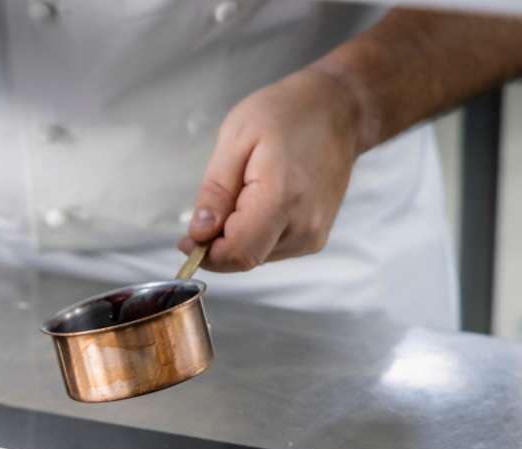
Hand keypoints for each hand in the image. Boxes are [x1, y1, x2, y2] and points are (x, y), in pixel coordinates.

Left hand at [179, 66, 360, 271]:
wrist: (339, 110)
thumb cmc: (287, 114)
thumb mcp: (235, 139)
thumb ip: (216, 191)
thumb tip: (199, 233)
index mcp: (282, 199)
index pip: (237, 253)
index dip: (206, 252)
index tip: (188, 237)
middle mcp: (303, 226)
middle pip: (245, 258)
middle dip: (218, 243)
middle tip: (216, 204)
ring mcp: (313, 235)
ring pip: (256, 256)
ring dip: (237, 236)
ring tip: (245, 193)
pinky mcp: (315, 237)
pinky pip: (270, 249)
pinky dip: (255, 234)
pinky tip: (259, 202)